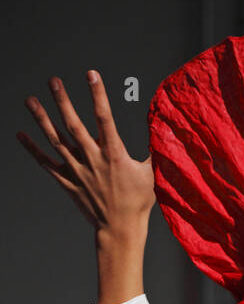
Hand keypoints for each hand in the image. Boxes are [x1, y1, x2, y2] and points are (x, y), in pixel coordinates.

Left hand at [17, 71, 154, 236]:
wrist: (120, 229)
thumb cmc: (138, 202)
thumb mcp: (150, 174)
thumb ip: (152, 150)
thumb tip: (162, 131)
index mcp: (114, 155)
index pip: (105, 118)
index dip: (98, 95)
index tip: (91, 74)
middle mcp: (93, 160)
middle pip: (73, 125)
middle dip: (63, 101)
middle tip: (53, 81)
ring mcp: (78, 171)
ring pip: (56, 140)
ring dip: (42, 119)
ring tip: (30, 100)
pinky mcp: (68, 182)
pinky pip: (47, 163)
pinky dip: (33, 149)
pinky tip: (20, 134)